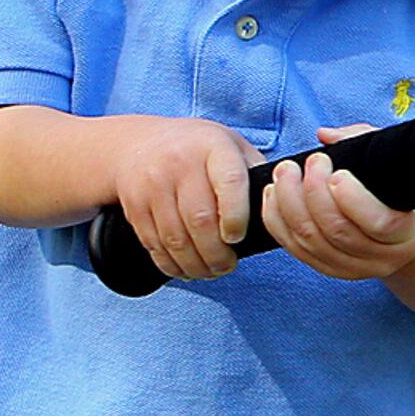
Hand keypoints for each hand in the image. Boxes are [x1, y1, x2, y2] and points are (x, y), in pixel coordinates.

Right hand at [110, 118, 259, 279]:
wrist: (138, 144)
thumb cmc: (198, 150)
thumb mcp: (230, 146)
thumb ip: (254, 172)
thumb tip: (279, 207)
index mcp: (213, 147)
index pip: (230, 183)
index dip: (237, 217)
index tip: (238, 238)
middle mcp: (180, 164)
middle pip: (200, 219)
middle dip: (216, 253)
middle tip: (227, 266)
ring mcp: (153, 185)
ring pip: (175, 238)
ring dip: (195, 264)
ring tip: (210, 271)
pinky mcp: (134, 206)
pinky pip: (154, 244)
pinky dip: (171, 264)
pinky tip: (185, 269)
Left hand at [262, 124, 414, 280]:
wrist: (403, 233)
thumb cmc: (400, 191)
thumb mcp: (395, 164)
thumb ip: (365, 142)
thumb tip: (325, 135)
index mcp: (407, 234)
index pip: (380, 222)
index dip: (353, 198)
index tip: (338, 172)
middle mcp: (381, 258)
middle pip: (337, 231)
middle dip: (313, 192)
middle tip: (310, 161)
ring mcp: (351, 269)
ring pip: (310, 240)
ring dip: (289, 202)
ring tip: (285, 171)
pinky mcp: (326, 269)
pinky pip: (293, 248)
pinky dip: (277, 220)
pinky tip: (273, 194)